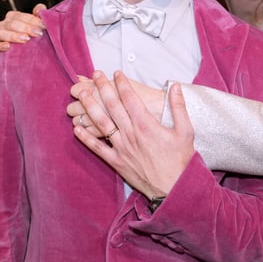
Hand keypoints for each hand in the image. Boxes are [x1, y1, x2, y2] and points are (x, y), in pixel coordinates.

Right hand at [0, 7, 46, 52]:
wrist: (19, 49)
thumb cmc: (27, 33)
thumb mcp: (34, 23)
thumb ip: (38, 14)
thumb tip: (40, 8)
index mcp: (13, 17)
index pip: (21, 16)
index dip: (33, 20)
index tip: (43, 26)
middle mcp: (4, 24)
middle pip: (13, 24)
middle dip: (26, 28)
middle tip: (38, 33)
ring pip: (2, 33)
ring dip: (14, 36)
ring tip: (26, 39)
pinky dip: (1, 46)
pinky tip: (8, 46)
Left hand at [72, 71, 193, 198]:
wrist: (174, 187)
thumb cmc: (181, 160)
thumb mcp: (186, 131)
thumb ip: (179, 107)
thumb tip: (175, 86)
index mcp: (146, 124)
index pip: (130, 98)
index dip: (122, 83)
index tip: (117, 73)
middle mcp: (131, 134)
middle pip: (113, 106)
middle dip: (103, 88)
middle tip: (96, 74)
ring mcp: (122, 148)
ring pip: (101, 122)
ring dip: (90, 106)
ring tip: (81, 94)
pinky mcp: (117, 161)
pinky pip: (98, 147)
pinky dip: (86, 137)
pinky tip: (76, 127)